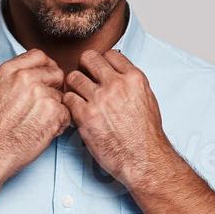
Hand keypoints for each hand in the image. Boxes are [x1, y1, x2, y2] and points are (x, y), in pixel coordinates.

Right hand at [0, 49, 70, 185]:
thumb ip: (15, 78)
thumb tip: (33, 74)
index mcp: (10, 70)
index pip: (40, 55)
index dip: (46, 67)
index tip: (46, 78)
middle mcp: (26, 78)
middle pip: (56, 73)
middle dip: (55, 88)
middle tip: (45, 105)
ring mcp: (41, 94)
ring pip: (62, 95)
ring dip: (56, 108)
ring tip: (39, 122)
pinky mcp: (53, 112)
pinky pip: (68, 113)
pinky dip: (61, 123)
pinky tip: (45, 130)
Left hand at [63, 49, 178, 189]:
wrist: (143, 159)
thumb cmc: (146, 135)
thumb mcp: (147, 100)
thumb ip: (130, 84)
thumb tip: (116, 75)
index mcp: (134, 78)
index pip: (110, 54)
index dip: (101, 62)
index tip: (98, 72)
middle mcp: (116, 85)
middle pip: (88, 58)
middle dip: (83, 67)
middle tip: (83, 80)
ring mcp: (99, 100)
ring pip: (73, 77)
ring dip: (73, 87)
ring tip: (78, 98)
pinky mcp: (86, 116)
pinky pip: (67, 100)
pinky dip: (69, 105)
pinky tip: (75, 113)